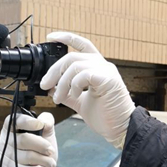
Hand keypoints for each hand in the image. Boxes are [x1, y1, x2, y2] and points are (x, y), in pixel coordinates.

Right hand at [0, 112, 57, 166]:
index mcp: (11, 130)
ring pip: (28, 156)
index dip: (26, 122)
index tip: (40, 125)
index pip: (13, 121)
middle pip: (24, 140)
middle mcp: (3, 143)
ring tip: (50, 163)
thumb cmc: (40, 153)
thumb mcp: (47, 136)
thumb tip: (45, 120)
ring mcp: (4, 159)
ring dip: (45, 160)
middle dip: (42, 145)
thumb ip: (47, 124)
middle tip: (51, 151)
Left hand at [40, 32, 134, 148]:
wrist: (121, 129)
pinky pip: (84, 75)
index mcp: (97, 68)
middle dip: (54, 70)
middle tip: (45, 85)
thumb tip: (51, 87)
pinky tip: (74, 95)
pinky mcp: (108, 79)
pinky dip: (74, 85)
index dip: (66, 38)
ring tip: (58, 97)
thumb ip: (67, 93)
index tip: (51, 37)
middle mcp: (103, 66)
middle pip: (72, 56)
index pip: (82, 45)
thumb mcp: (80, 102)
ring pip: (75, 65)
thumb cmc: (106, 117)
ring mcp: (106, 71)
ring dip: (62, 82)